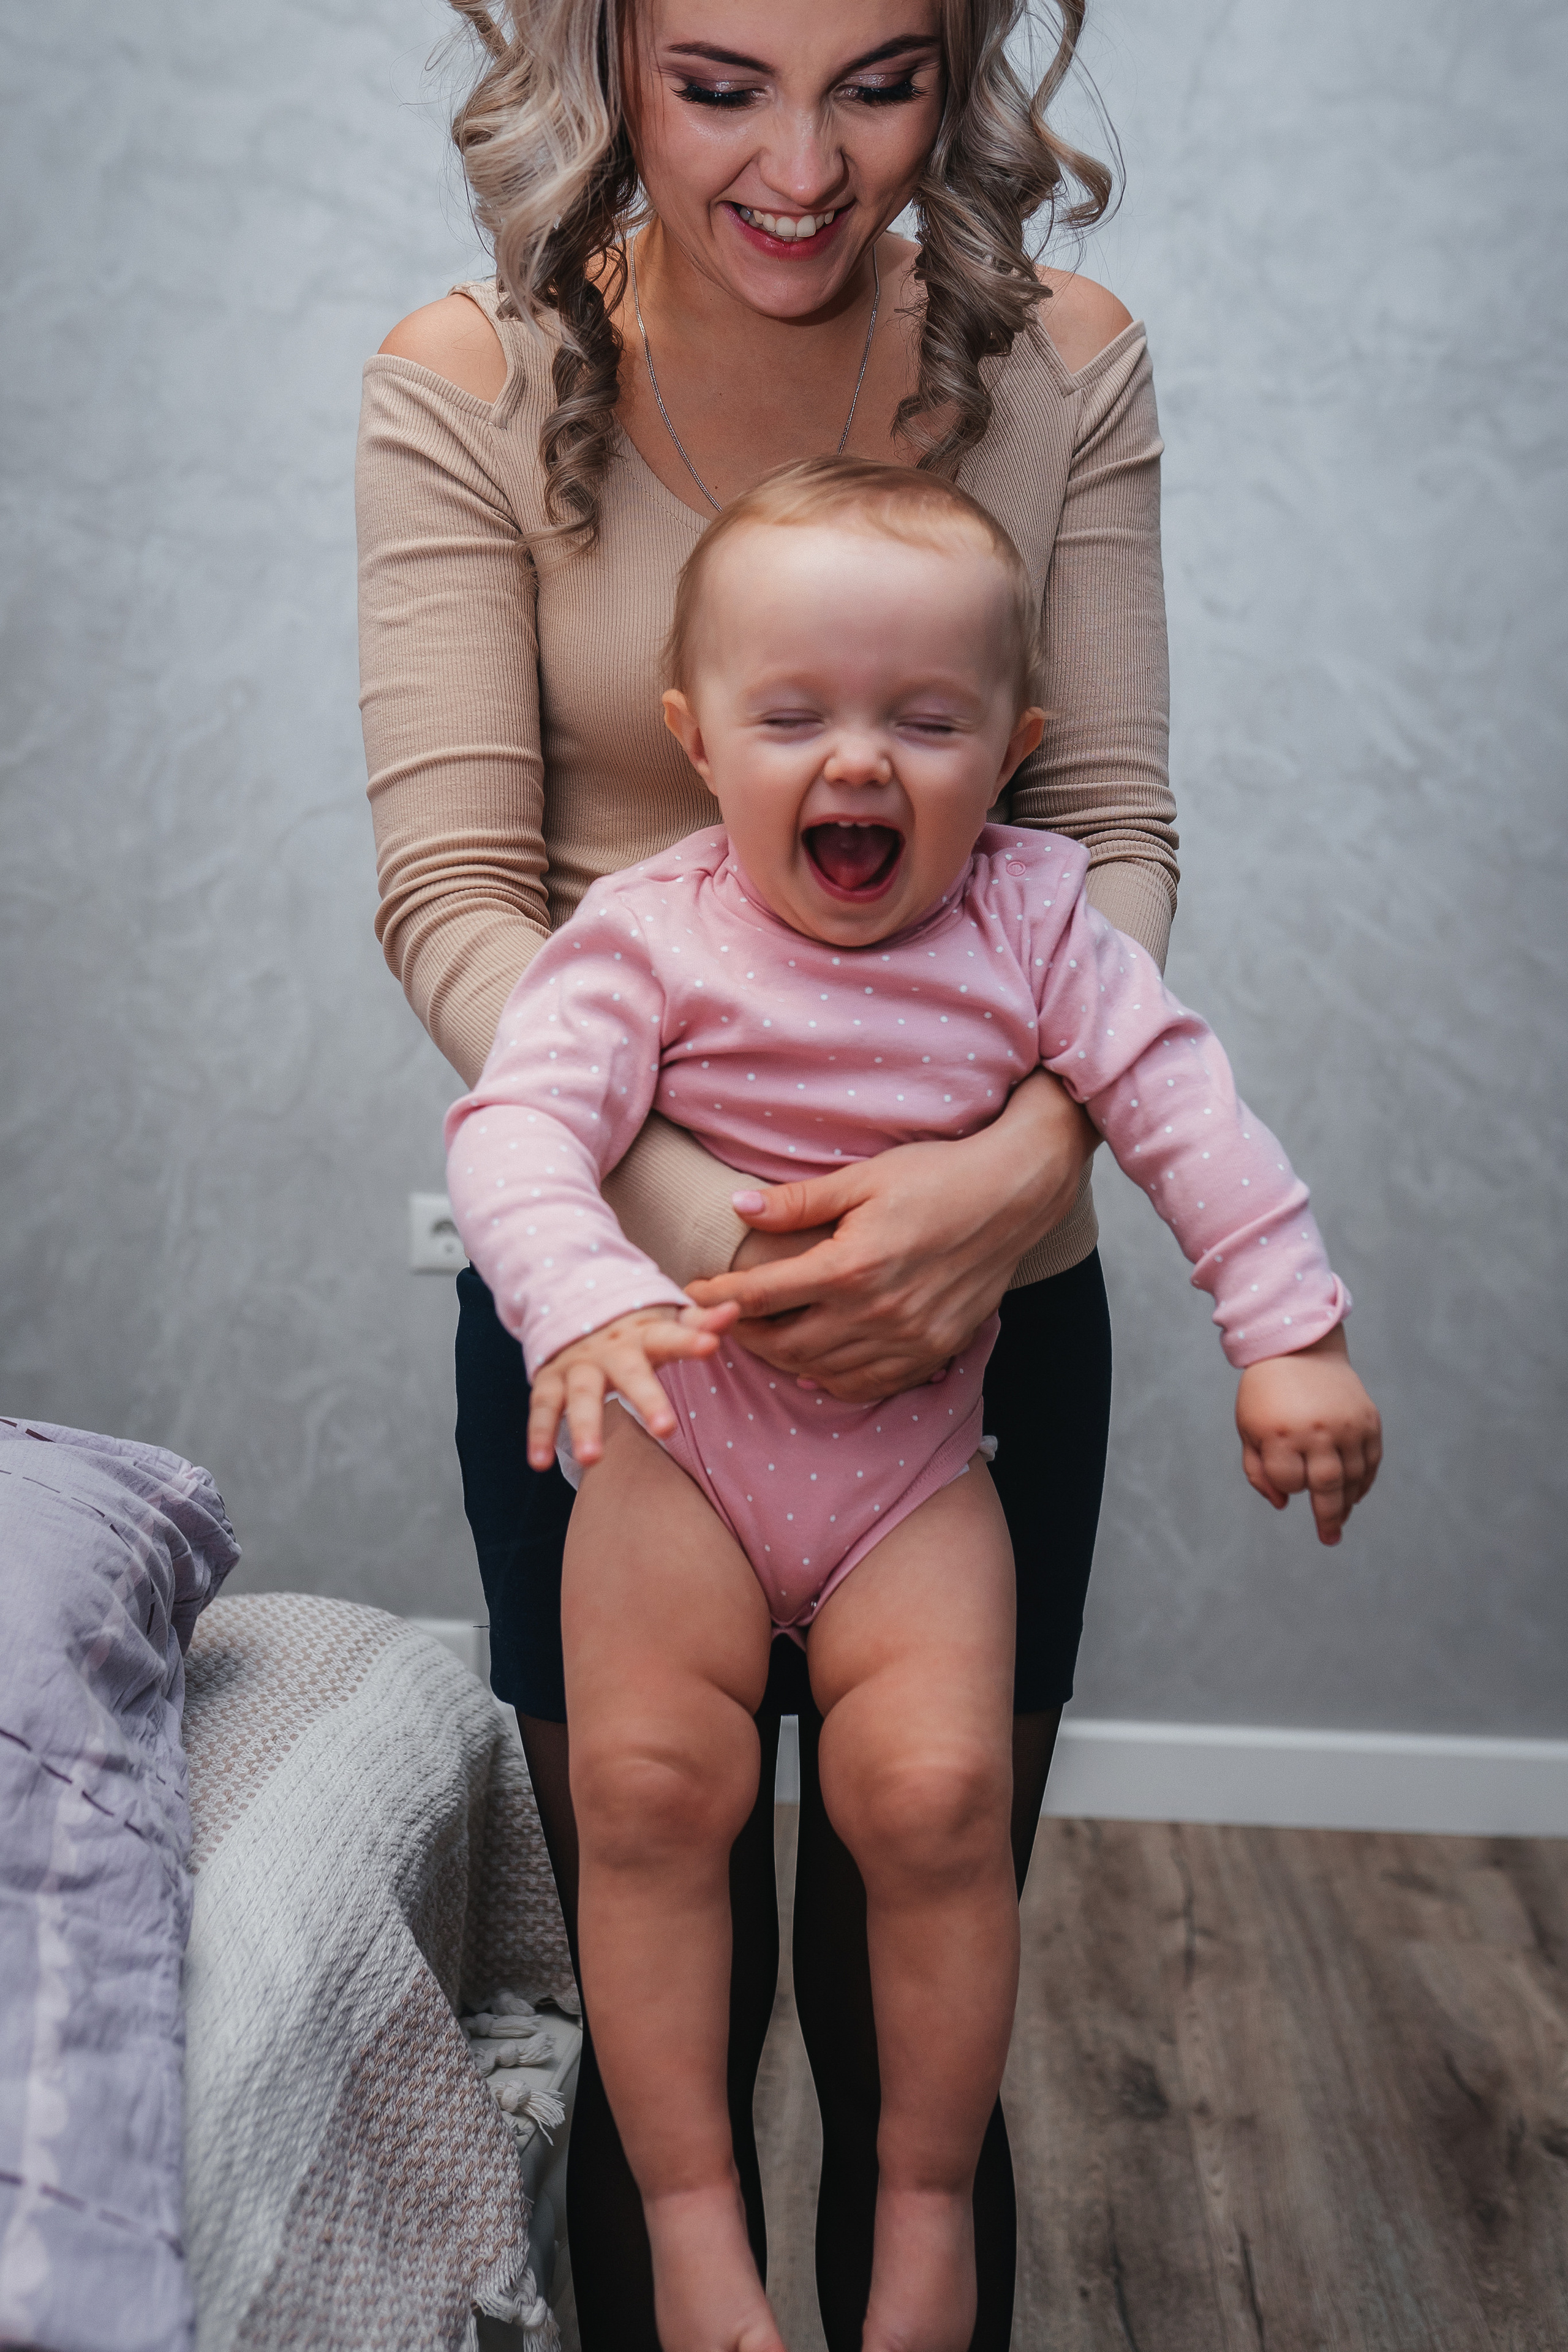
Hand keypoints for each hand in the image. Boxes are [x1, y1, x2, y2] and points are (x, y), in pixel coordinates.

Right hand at [527, 1303, 737, 1473]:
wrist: (573, 1310)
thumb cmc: (634, 1330)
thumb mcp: (665, 1323)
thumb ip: (699, 1323)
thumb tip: (733, 1309)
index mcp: (643, 1334)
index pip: (671, 1336)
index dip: (691, 1339)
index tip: (712, 1345)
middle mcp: (609, 1350)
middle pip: (629, 1373)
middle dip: (646, 1399)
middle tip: (666, 1430)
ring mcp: (577, 1365)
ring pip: (580, 1396)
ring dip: (584, 1426)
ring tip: (591, 1460)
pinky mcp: (548, 1381)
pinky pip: (542, 1409)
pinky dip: (538, 1435)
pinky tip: (538, 1463)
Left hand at [684, 1071, 1095, 1402]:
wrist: (1013, 1195)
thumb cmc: (937, 1175)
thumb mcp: (863, 1178)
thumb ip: (798, 1202)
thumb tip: (737, 1206)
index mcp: (852, 1265)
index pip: (762, 1295)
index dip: (717, 1298)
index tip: (690, 1295)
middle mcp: (877, 1312)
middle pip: (785, 1343)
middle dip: (743, 1336)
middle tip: (720, 1321)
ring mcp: (908, 1339)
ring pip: (822, 1369)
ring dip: (783, 1359)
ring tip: (762, 1338)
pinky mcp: (933, 1351)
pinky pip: (868, 1384)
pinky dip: (833, 1379)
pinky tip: (816, 1364)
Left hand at [1235, 1325, 1382, 1545]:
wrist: (1300, 1348)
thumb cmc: (1267, 1394)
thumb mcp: (1248, 1428)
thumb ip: (1258, 1470)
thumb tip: (1283, 1504)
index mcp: (1280, 1433)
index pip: (1289, 1481)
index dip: (1287, 1486)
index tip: (1287, 1480)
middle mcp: (1316, 1430)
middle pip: (1327, 1486)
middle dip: (1328, 1518)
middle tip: (1329, 1539)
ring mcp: (1346, 1425)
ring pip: (1353, 1477)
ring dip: (1347, 1503)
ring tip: (1339, 1519)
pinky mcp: (1367, 1419)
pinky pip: (1371, 1460)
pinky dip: (1365, 1481)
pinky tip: (1354, 1495)